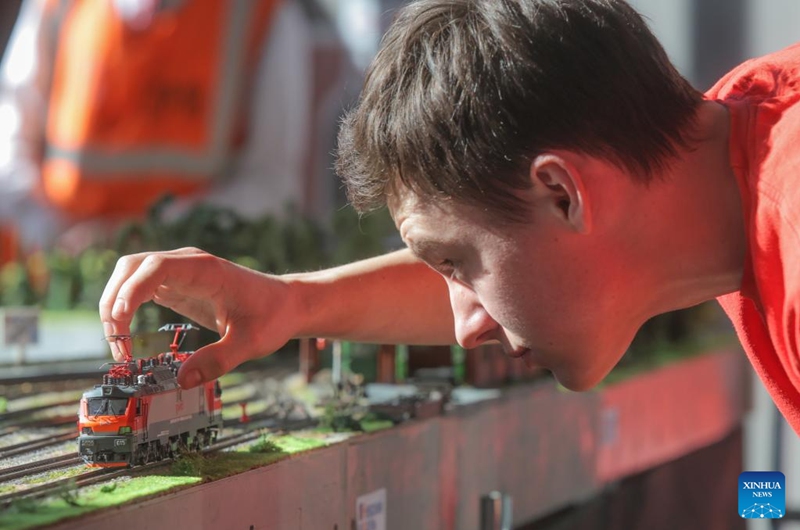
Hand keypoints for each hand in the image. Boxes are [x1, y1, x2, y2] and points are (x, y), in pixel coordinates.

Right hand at [99, 247, 299, 387]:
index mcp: (206, 270)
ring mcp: (180, 271)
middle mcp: (188, 264)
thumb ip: (218, 361)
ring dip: (115, 304)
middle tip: (117, 344)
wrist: (286, 303)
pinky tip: (127, 334)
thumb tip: (182, 381)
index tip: (122, 321)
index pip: (156, 266)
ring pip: (130, 274)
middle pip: (132, 266)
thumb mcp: (251, 343)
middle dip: (114, 301)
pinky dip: (126, 306)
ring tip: (119, 344)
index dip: (132, 289)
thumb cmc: (272, 317)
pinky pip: (140, 286)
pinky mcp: (177, 284)